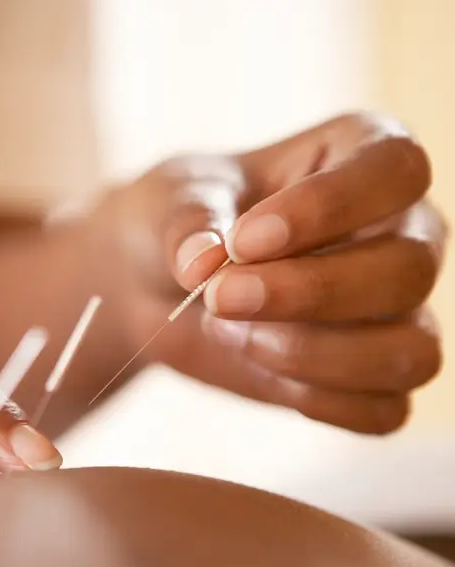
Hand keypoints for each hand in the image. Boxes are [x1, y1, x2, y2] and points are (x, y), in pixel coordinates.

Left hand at [90, 112, 446, 432]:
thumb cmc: (179, 220)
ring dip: (316, 355)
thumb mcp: (169, 200)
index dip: (327, 207)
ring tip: (236, 335)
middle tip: (220, 297)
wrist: (155, 281)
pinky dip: (319, 401)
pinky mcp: (371, 376)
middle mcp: (399, 231)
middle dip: (309, 292)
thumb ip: (187, 221)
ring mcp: (394, 310)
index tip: (245, 239)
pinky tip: (259, 368)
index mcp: (363, 156)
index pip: (394, 170)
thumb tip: (202, 264)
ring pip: (411, 350)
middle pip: (409, 269)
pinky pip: (383, 410)